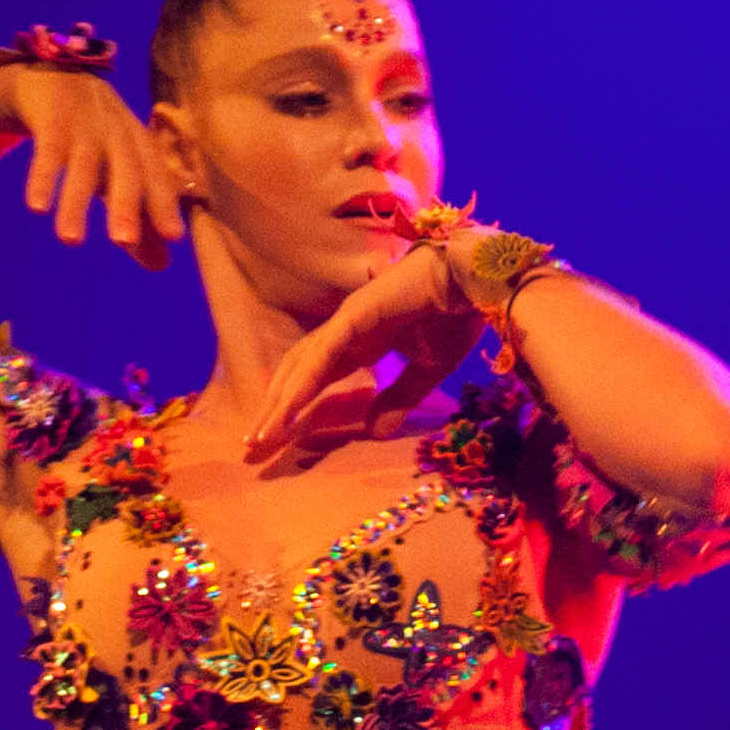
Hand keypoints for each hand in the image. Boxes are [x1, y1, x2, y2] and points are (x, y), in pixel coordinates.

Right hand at [0, 66, 185, 271]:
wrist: (53, 76)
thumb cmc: (96, 137)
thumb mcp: (117, 173)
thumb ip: (139, 218)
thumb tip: (162, 266)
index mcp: (138, 144)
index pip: (156, 174)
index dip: (165, 202)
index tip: (174, 235)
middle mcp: (116, 132)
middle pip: (126, 167)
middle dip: (126, 204)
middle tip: (123, 241)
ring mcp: (84, 123)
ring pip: (83, 165)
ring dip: (76, 202)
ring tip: (70, 241)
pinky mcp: (50, 118)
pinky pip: (47, 150)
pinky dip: (42, 178)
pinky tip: (37, 208)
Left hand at [244, 245, 482, 461]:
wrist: (475, 283)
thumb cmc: (454, 316)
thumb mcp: (426, 371)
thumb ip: (398, 399)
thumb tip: (375, 434)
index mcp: (358, 342)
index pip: (314, 378)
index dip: (294, 407)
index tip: (276, 440)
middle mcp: (344, 331)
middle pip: (297, 374)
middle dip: (274, 410)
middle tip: (253, 446)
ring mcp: (346, 320)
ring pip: (301, 366)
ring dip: (279, 402)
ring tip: (262, 437)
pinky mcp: (355, 315)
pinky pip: (321, 354)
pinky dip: (303, 383)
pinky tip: (287, 409)